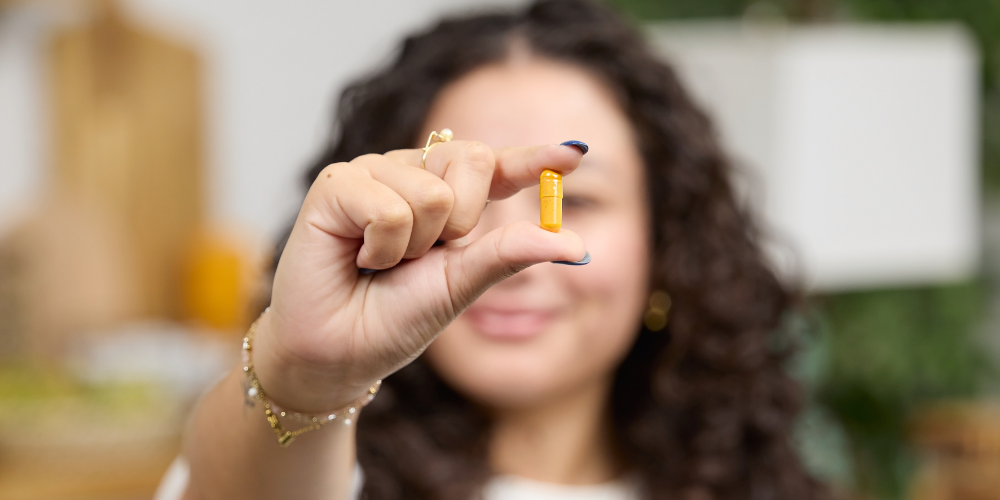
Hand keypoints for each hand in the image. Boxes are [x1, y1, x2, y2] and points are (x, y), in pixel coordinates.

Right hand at [253, 140, 586, 412]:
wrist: (339, 353)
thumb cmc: (395, 318)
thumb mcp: (462, 285)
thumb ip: (510, 253)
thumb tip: (576, 244)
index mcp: (448, 196)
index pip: (497, 166)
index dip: (534, 158)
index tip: (576, 154)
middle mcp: (412, 173)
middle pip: (472, 160)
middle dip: (459, 224)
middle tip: (420, 257)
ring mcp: (374, 172)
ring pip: (431, 192)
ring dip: (412, 247)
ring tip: (379, 263)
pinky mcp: (336, 183)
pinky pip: (388, 206)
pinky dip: (381, 247)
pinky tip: (356, 257)